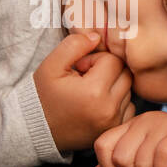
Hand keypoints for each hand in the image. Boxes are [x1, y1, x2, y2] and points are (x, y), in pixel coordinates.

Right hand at [33, 31, 135, 151]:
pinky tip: (98, 103)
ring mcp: (114, 122)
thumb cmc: (43, 96)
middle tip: (85, 78)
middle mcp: (109, 110)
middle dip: (108, 71)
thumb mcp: (51, 65)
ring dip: (113, 85)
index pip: (112, 60)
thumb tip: (97, 37)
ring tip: (90, 92)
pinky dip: (118, 102)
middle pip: (125, 74)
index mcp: (94, 92)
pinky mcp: (115, 130)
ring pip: (129, 89)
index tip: (79, 69)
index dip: (94, 60)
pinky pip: (129, 106)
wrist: (37, 129)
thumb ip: (74, 45)